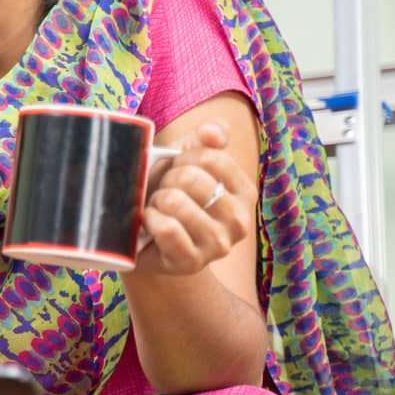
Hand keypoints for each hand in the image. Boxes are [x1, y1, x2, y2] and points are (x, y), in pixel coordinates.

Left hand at [136, 120, 255, 274]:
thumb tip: (213, 132)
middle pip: (191, 178)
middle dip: (166, 180)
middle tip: (163, 193)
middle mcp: (240, 221)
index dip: (181, 158)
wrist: (150, 242)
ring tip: (158, 209)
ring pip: (176, 202)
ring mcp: (218, 245)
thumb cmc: (170, 193)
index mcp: (245, 192)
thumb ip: (204, 139)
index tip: (176, 171)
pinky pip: (165, 228)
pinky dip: (149, 220)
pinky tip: (150, 224)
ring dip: (156, 201)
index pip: (211, 157)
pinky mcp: (191, 263)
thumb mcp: (186, 160)